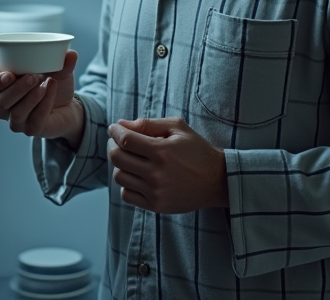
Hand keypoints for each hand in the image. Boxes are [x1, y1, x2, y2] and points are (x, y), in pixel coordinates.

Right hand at [0, 51, 83, 143]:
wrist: (69, 107)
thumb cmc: (52, 84)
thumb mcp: (56, 68)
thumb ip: (62, 62)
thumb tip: (71, 54)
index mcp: (2, 82)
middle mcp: (3, 101)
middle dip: (3, 84)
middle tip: (20, 74)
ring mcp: (14, 118)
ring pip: (12, 109)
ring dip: (27, 95)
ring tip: (41, 81)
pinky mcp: (30, 129)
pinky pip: (33, 118)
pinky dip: (43, 103)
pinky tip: (49, 90)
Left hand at [106, 117, 228, 213]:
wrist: (216, 180)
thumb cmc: (197, 150)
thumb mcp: (178, 128)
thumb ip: (148, 124)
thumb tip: (121, 124)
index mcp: (162, 151)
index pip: (125, 140)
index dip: (115, 131)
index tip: (114, 128)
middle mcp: (157, 173)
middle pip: (117, 158)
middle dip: (112, 145)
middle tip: (117, 141)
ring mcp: (155, 191)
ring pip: (119, 176)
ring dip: (119, 165)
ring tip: (128, 158)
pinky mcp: (156, 205)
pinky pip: (127, 195)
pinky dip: (126, 184)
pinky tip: (135, 176)